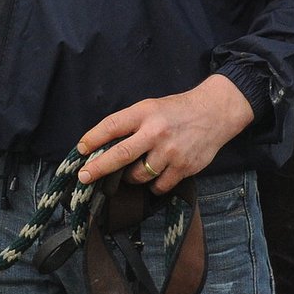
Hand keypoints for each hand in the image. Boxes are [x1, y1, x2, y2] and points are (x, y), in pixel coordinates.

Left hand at [75, 75, 254, 194]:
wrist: (213, 114)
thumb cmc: (175, 111)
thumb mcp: (150, 107)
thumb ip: (131, 124)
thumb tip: (105, 145)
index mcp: (144, 113)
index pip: (112, 126)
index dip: (93, 138)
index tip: (81, 149)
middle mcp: (155, 132)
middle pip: (121, 155)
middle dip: (99, 168)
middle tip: (84, 176)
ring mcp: (170, 152)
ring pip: (139, 175)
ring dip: (130, 177)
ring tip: (131, 171)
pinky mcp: (184, 168)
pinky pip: (159, 186)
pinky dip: (153, 185)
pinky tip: (154, 177)